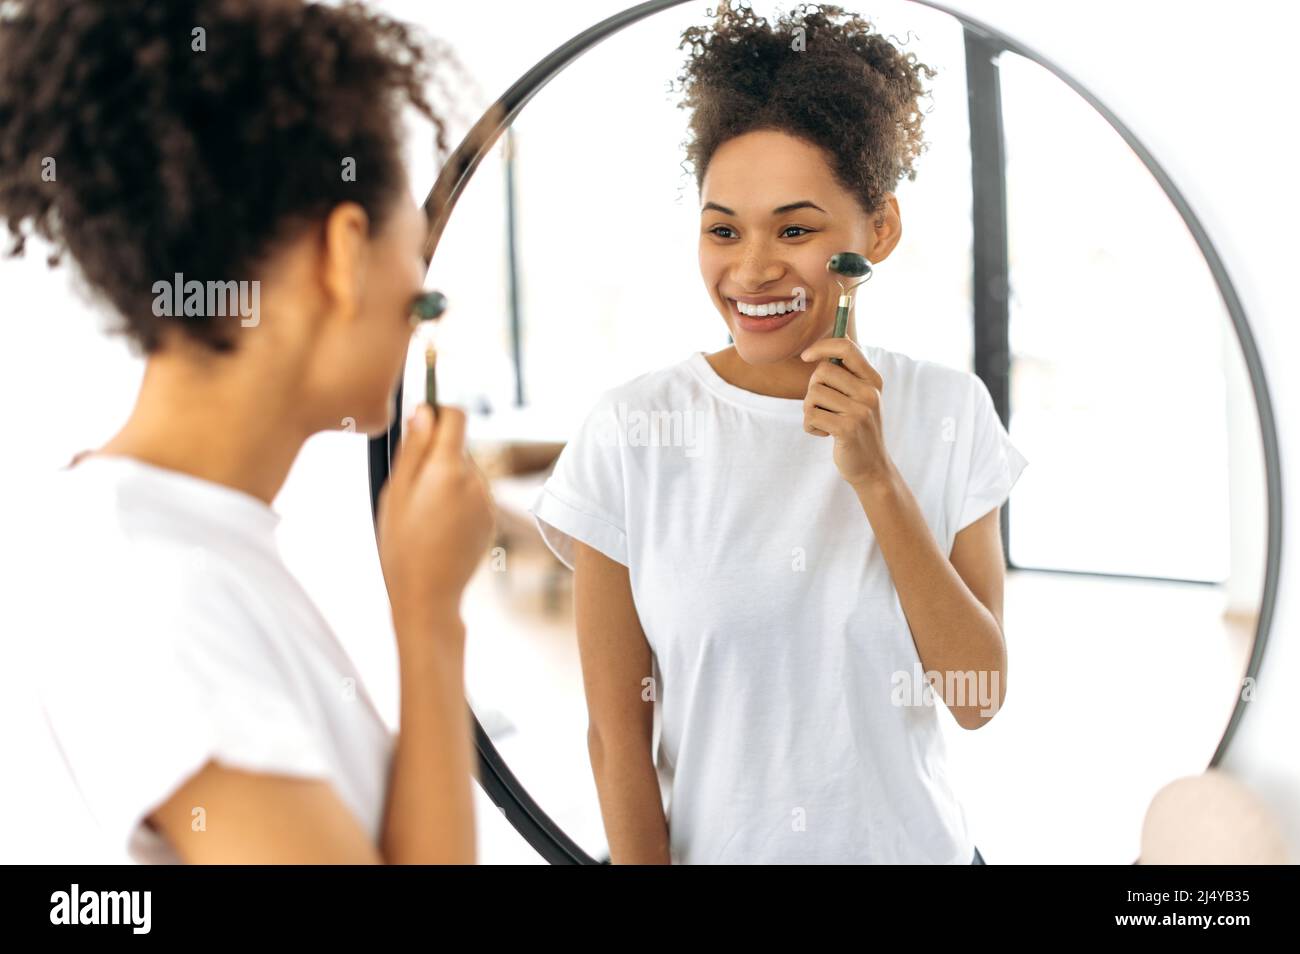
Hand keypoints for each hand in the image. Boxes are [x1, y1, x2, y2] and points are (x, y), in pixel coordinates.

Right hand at [376, 404, 496, 637]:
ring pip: (466, 471)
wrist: (428, 594)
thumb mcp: (396, 491)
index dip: (438, 413)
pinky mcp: (491, 518)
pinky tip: (440, 527)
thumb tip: (425, 410)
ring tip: (424, 514)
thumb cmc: (401, 543)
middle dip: (437, 455)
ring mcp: (487, 501)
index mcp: (449, 468)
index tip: (421, 423)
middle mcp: (476, 480)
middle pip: (459, 446)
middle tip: (411, 488)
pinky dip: (458, 501)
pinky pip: (474, 495)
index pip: (456, 416)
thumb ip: (413, 447)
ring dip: (447, 479)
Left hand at [800, 338, 894, 489]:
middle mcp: (869, 393)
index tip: (805, 356)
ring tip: (825, 421)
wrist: (871, 467)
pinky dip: (809, 426)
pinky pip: (811, 415)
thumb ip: (847, 374)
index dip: (821, 346)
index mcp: (873, 380)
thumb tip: (830, 341)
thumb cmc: (857, 428)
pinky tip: (823, 433)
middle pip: (822, 371)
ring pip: (813, 394)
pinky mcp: (847, 429)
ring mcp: (860, 411)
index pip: (846, 347)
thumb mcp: (860, 398)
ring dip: (809, 410)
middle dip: (812, 388)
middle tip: (823, 406)